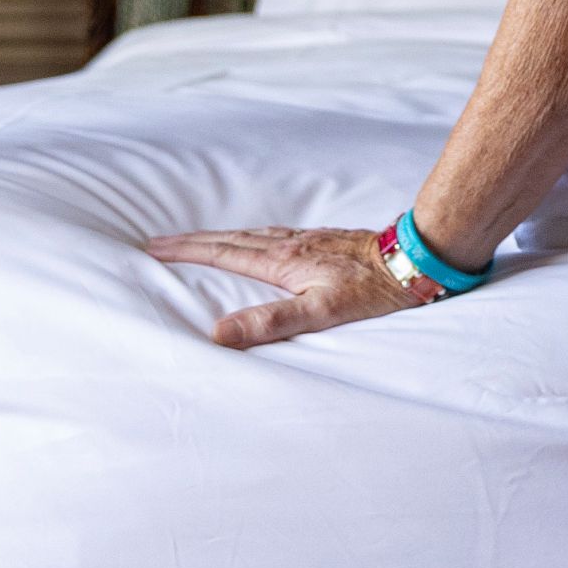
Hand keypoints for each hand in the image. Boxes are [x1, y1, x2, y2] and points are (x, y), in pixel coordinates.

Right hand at [142, 225, 427, 347]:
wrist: (414, 260)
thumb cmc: (371, 290)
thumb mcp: (321, 311)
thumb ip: (271, 322)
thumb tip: (219, 332)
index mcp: (282, 262)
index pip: (223, 254)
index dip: (187, 252)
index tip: (154, 249)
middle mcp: (289, 244)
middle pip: (230, 239)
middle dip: (192, 241)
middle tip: (158, 242)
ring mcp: (306, 239)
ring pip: (250, 234)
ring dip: (218, 237)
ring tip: (196, 241)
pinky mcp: (322, 241)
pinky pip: (272, 234)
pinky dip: (249, 236)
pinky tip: (255, 240)